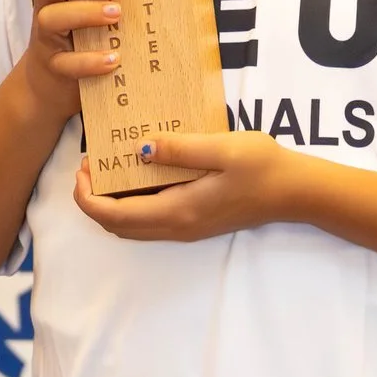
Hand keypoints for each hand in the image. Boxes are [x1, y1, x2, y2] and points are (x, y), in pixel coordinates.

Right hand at [18, 0, 121, 127]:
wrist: (53, 85)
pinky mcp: (55, 69)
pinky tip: (114, 59)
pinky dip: (90, 61)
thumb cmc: (79, 39)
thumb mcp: (84, 11)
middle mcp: (44, 11)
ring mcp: (46, 41)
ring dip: (85, 13)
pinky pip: (66, 64)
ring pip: (50, 19)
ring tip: (116, 14)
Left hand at [74, 124, 310, 242]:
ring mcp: (186, 228)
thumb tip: (140, 149)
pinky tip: (138, 174)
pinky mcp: (194, 222)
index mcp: (178, 211)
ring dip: (111, 204)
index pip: (114, 216)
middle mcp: (177, 227)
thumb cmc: (263, 166)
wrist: (295, 192)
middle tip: (90, 165)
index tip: (82, 167)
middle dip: (93, 200)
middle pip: (117, 227)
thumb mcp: (221, 148)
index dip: (87, 197)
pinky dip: (131, 203)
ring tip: (108, 168)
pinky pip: (149, 221)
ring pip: (132, 227)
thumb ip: (180, 148)